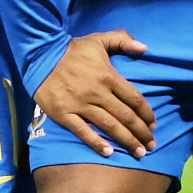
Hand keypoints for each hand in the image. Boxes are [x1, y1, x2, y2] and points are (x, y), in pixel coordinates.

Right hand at [32, 31, 156, 158]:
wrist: (39, 55)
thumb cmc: (71, 50)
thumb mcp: (98, 40)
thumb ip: (122, 39)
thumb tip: (145, 48)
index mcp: (108, 76)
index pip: (134, 99)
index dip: (147, 114)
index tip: (154, 125)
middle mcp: (97, 92)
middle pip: (126, 116)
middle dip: (141, 133)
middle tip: (151, 145)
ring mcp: (80, 104)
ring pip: (109, 126)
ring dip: (126, 141)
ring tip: (138, 153)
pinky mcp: (63, 113)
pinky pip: (83, 131)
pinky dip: (96, 143)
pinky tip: (109, 153)